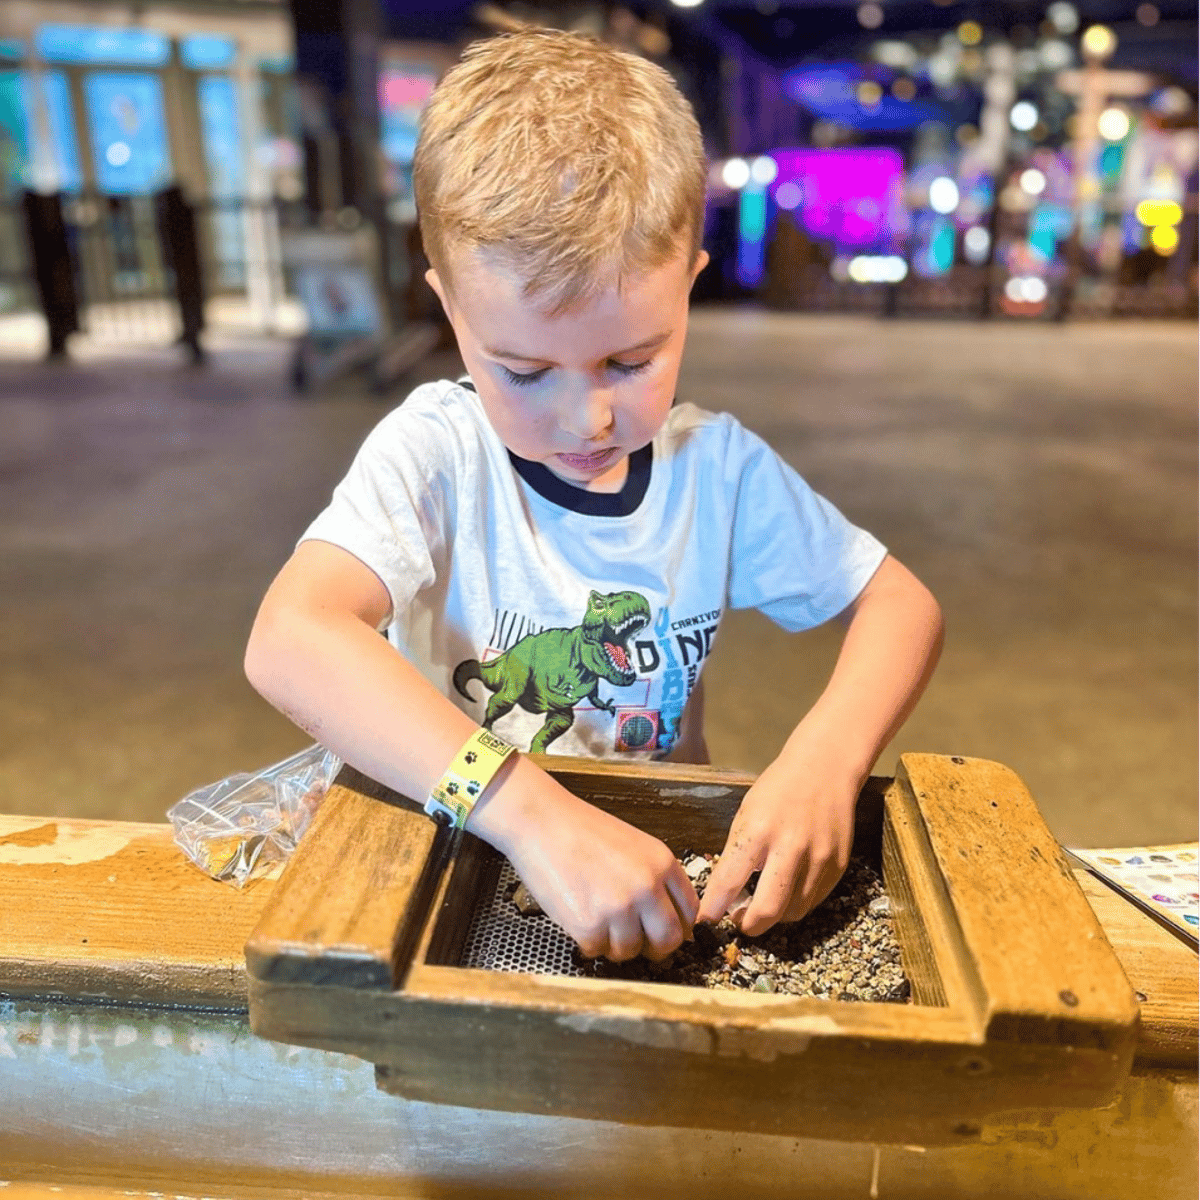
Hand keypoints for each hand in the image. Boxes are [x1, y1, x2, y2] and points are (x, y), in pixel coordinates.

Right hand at [472, 762, 698, 961]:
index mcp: (662, 862)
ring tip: (596, 918)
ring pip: (630, 950)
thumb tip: (666, 916)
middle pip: (669, 940)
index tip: (662, 931)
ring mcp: (619, 907)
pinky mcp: (590, 924)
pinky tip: (578, 916)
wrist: (541, 821)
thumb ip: (654, 876)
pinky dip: (587, 942)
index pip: (690, 912)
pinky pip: (597, 951)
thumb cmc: (581, 831)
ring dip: (614, 943)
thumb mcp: (634, 844)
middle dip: (653, 947)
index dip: (677, 928)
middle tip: (636, 942)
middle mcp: (647, 886)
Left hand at [695, 752, 859, 936]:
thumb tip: (727, 895)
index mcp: (758, 831)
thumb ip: (738, 853)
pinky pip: (813, 901)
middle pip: (768, 910)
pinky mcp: (838, 866)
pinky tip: (788, 888)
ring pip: (793, 912)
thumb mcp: (746, 813)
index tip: (705, 922)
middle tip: (740, 923)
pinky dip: (796, 903)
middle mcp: (790, 847)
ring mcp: (819, 859)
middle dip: (749, 926)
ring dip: (775, 916)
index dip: (714, 908)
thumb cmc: (778, 790)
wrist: (826, 769)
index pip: (729, 881)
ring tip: (764, 901)